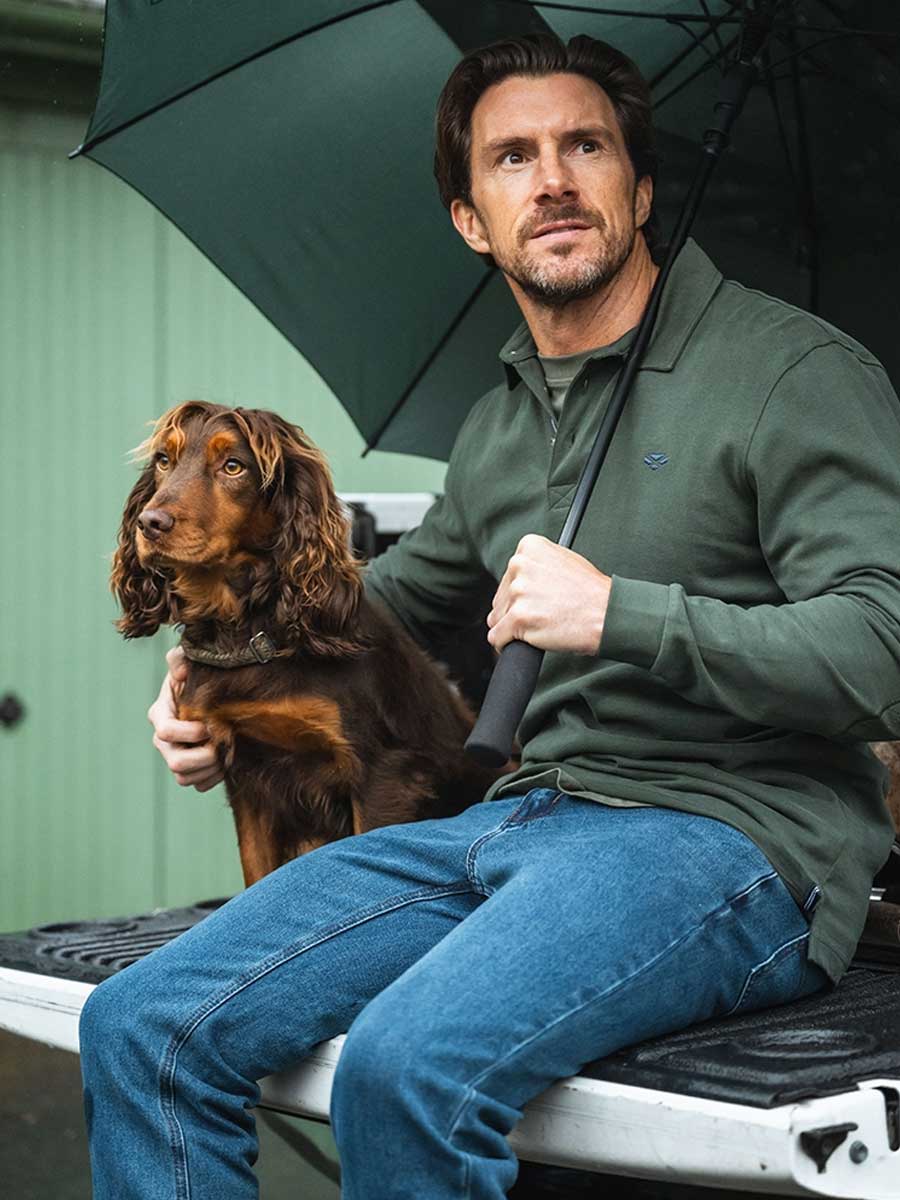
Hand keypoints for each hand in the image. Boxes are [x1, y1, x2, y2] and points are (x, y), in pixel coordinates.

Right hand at [148, 646, 223, 791]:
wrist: (216, 697)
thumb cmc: (200, 676)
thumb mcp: (190, 661)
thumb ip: (180, 659)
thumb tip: (179, 672)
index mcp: (161, 714)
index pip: (165, 732)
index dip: (189, 732)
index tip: (209, 724)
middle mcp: (164, 741)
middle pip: (176, 763)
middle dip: (204, 756)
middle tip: (223, 743)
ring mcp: (175, 756)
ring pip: (184, 778)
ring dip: (210, 769)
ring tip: (227, 753)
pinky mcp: (189, 770)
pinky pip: (197, 785)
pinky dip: (213, 779)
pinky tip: (225, 763)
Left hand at [487, 534, 611, 654]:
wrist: (608, 614)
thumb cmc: (592, 593)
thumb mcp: (564, 561)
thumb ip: (536, 566)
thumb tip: (515, 582)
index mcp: (529, 547)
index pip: (508, 577)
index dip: (520, 595)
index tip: (536, 601)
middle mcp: (519, 565)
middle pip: (500, 598)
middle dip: (516, 612)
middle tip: (542, 616)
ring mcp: (518, 592)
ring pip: (497, 618)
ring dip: (512, 628)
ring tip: (540, 627)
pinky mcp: (518, 617)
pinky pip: (496, 637)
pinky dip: (506, 644)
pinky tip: (524, 643)